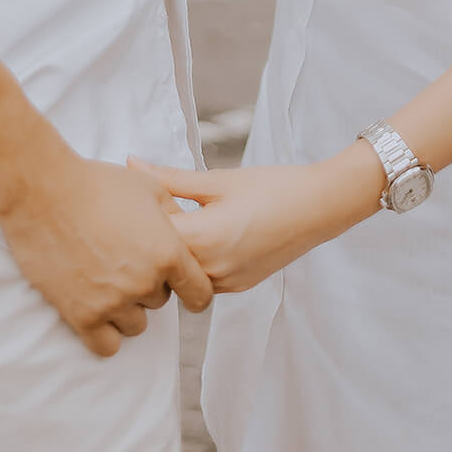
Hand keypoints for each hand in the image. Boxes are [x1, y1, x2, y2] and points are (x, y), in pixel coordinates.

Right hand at [0, 150, 213, 355]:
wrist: (45, 194)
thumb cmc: (96, 184)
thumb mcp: (147, 188)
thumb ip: (173, 212)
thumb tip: (183, 225)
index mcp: (167, 252)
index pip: (199, 294)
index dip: (194, 290)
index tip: (183, 286)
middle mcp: (144, 283)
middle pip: (160, 302)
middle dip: (149, 284)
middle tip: (126, 260)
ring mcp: (113, 302)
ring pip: (135, 325)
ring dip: (126, 308)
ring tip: (107, 280)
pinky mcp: (82, 316)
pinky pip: (106, 346)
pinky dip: (104, 333)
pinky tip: (97, 309)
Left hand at [131, 144, 384, 294]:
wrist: (319, 208)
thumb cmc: (271, 187)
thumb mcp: (218, 179)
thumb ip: (170, 177)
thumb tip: (132, 163)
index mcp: (204, 240)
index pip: (149, 240)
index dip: (138, 219)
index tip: (138, 198)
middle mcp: (211, 271)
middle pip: (162, 262)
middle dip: (153, 238)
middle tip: (157, 208)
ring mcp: (225, 285)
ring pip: (181, 275)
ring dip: (175, 252)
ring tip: (183, 220)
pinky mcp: (237, 288)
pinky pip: (202, 280)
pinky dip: (195, 261)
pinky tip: (204, 234)